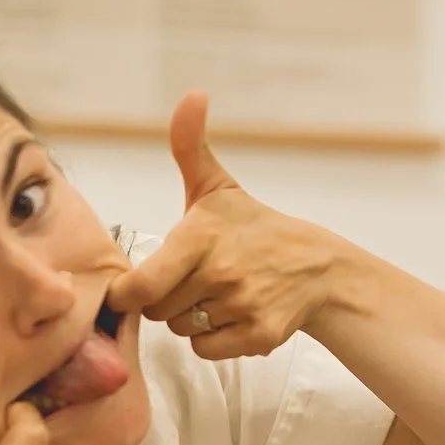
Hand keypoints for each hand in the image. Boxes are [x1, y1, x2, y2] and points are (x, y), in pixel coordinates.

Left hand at [104, 91, 351, 359]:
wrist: (316, 267)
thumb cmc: (253, 228)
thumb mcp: (217, 186)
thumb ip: (190, 144)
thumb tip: (193, 95)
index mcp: (201, 238)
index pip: (141, 287)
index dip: (129, 292)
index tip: (135, 286)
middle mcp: (221, 274)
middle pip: (158, 311)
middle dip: (165, 300)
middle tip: (189, 281)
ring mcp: (242, 306)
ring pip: (182, 330)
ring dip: (190, 318)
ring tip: (215, 294)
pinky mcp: (258, 336)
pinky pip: (207, 350)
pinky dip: (213, 339)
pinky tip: (231, 314)